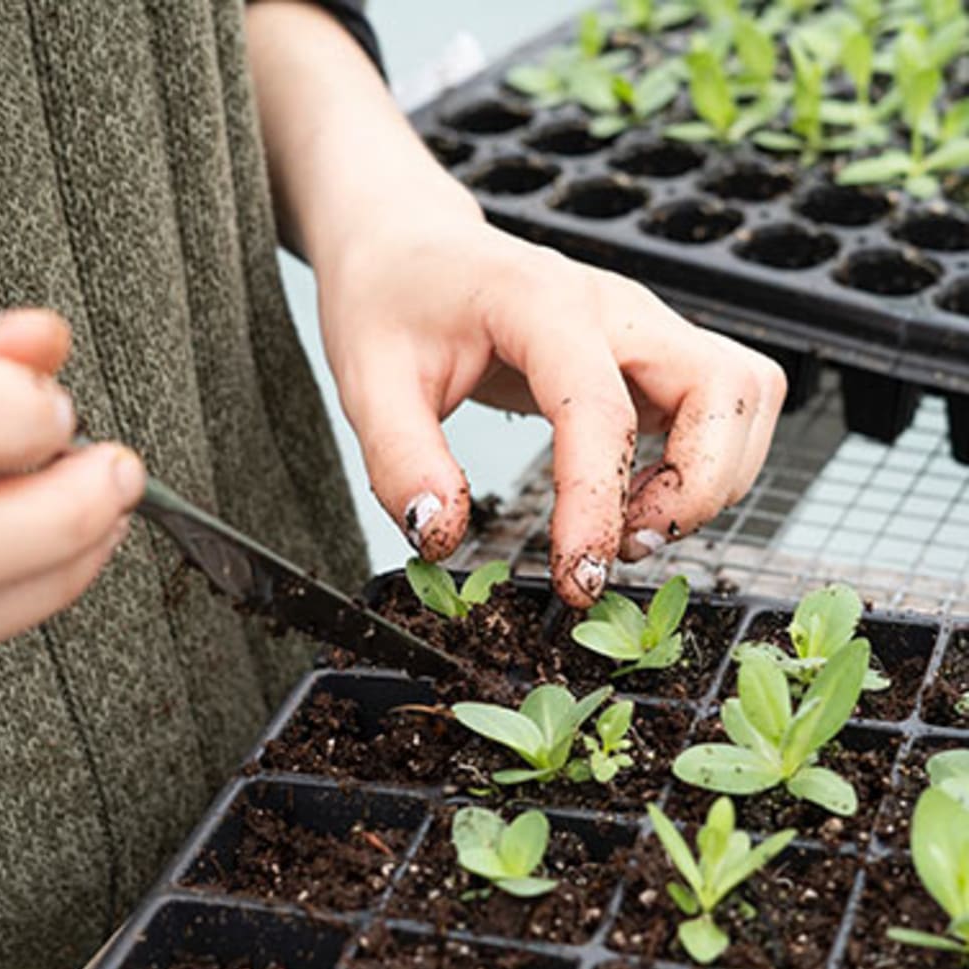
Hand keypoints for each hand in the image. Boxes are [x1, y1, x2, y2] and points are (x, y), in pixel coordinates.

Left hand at [317, 216, 785, 606]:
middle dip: (699, 488)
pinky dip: (705, 465)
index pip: (599, 409)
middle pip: (728, 387)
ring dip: (713, 478)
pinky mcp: (650, 354)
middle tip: (626, 545)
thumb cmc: (388, 303)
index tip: (578, 578)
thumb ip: (402, 462)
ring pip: (745, 394)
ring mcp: (643, 326)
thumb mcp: (366, 382)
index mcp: (540, 303)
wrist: (409, 246)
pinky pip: (723, 406)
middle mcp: (615, 307)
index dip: (597, 505)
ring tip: (632, 527)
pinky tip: (635, 500)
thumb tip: (442, 536)